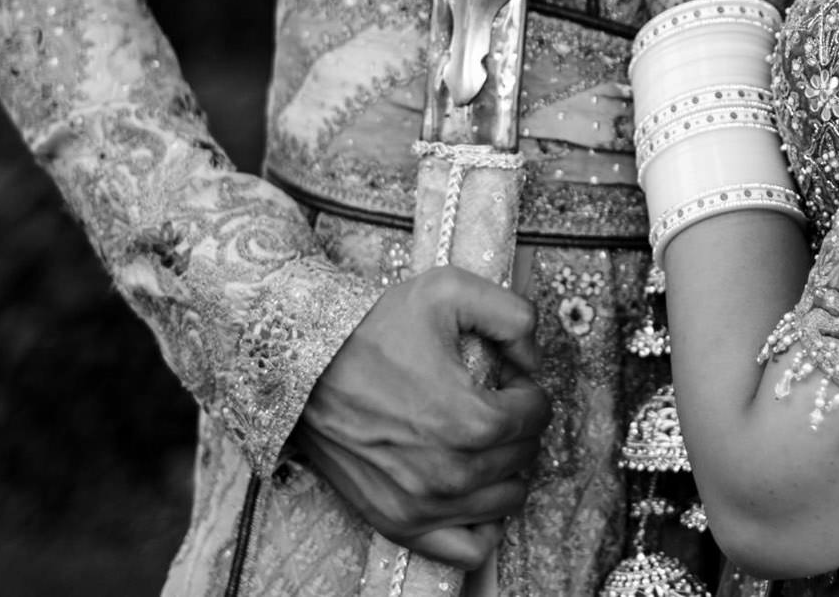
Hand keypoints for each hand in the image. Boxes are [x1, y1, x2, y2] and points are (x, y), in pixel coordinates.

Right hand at [294, 267, 549, 566]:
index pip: (537, 415)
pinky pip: (468, 549)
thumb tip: (533, 360)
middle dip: (518, 425)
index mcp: (470, 421)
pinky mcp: (397, 523)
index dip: (528, 389)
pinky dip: (483, 523)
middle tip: (491, 402)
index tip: (506, 378)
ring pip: (505, 500)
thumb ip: (513, 315)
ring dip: (505, 468)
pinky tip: (474, 490)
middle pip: (523, 456)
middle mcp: (450, 474)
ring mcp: (422, 505)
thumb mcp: (449, 290)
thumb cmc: (371, 328)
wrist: (301, 363)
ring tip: (480, 440)